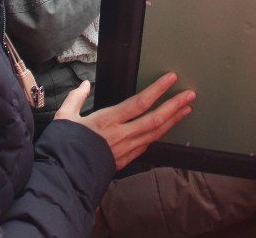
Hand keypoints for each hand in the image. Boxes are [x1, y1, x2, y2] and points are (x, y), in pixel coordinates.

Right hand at [56, 74, 194, 170]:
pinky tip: (166, 128)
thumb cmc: (64, 147)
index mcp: (108, 120)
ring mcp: (126, 149)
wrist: (65, 177)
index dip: (158, 89)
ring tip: (187, 109)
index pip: (140, 102)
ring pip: (155, 133)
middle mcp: (121, 135)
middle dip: (175, 105)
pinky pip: (147, 144)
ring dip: (173, 120)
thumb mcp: (65, 117)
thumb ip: (76, 98)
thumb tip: (85, 84)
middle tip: (190, 94)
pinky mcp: (126, 160)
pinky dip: (159, 134)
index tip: (171, 78)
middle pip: (155, 118)